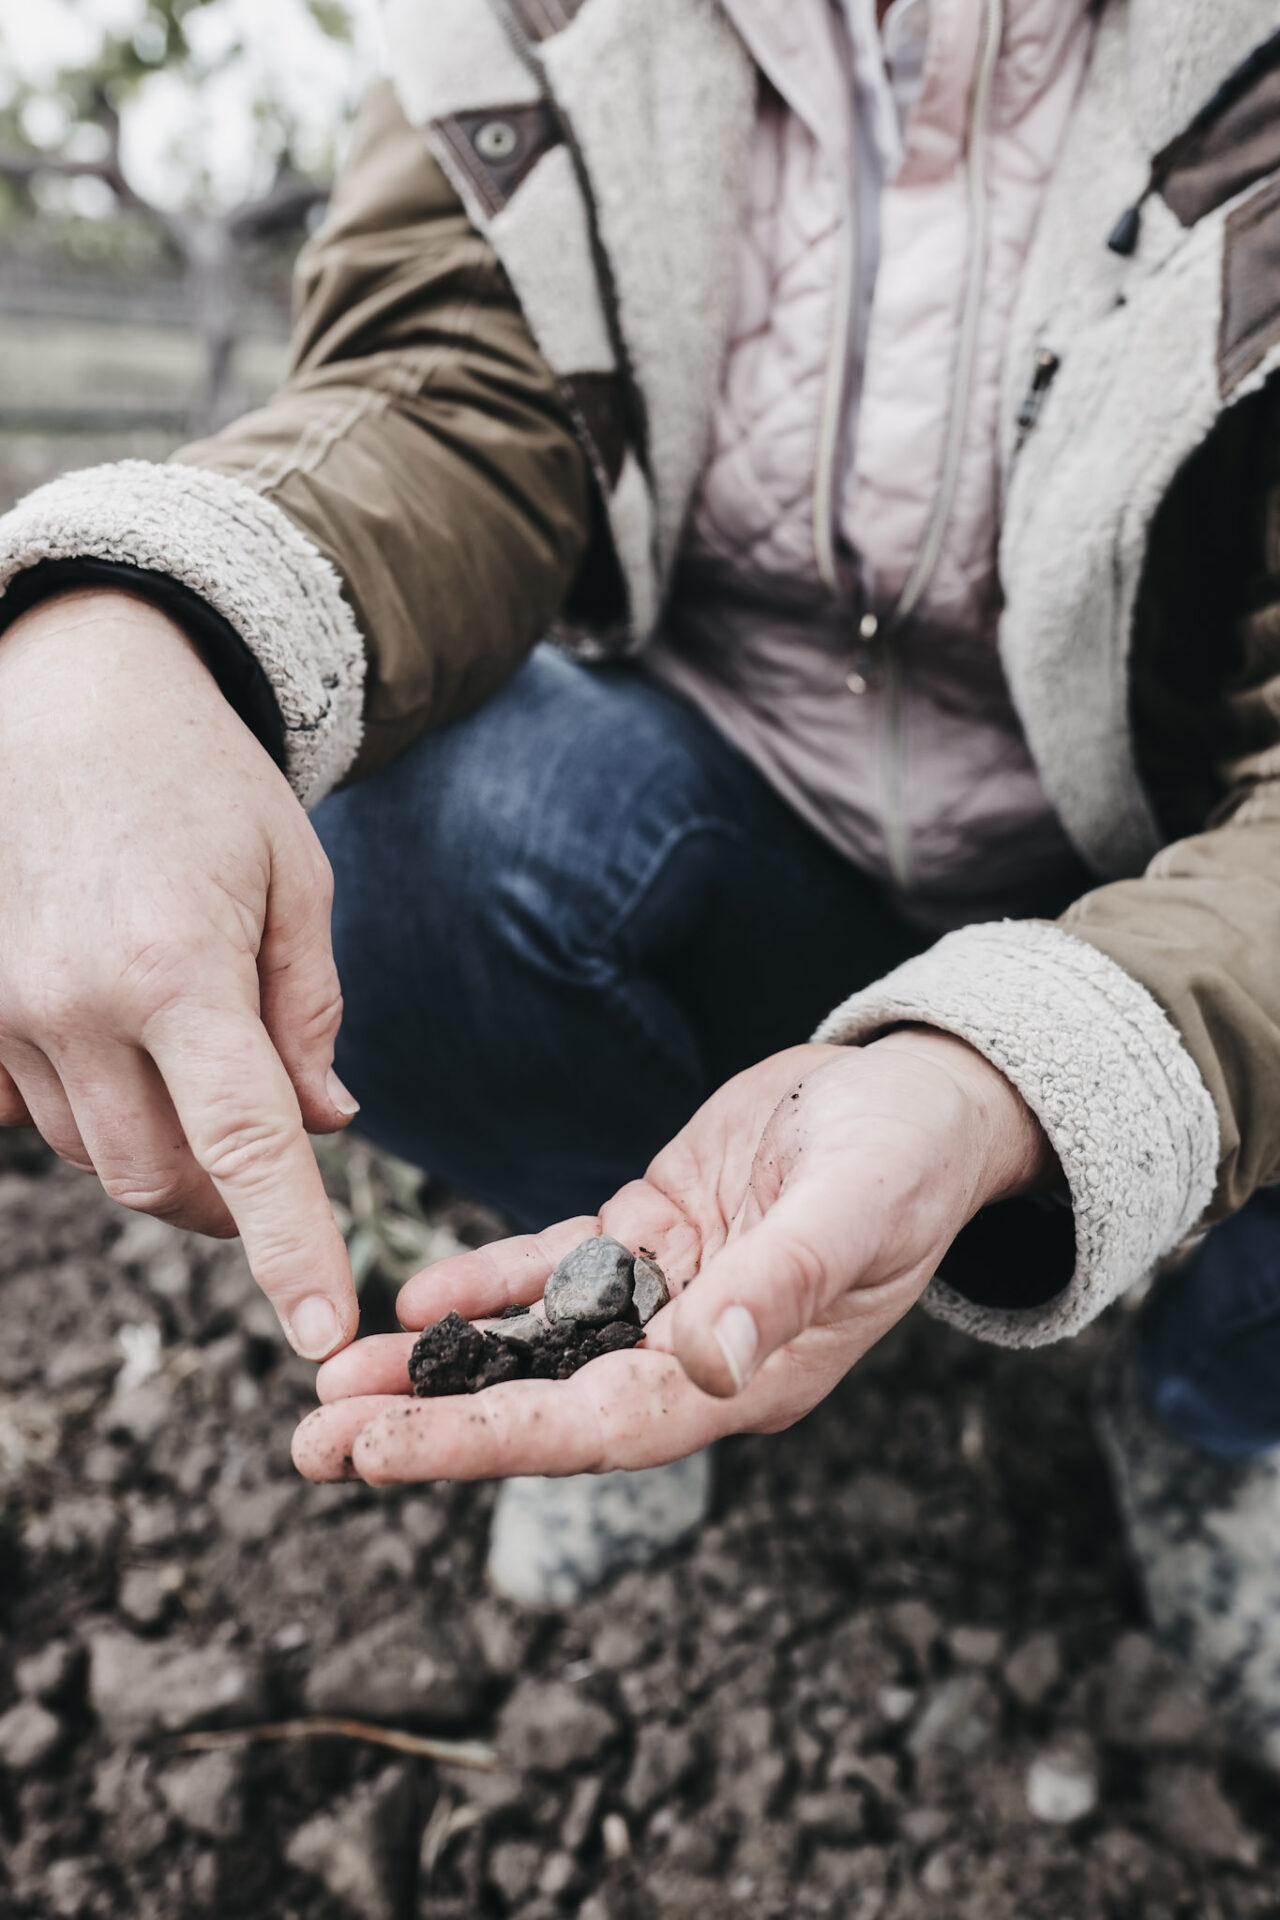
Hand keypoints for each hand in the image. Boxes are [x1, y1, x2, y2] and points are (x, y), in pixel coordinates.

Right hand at [0, 589, 358, 1358]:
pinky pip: (21, 1112)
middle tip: (269, 1156)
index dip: (289, 1249)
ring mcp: (3, 1004)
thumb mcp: (294, 881)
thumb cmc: (203, 780)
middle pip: (156, 1177)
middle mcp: (74, 1001)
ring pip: (91, 1151)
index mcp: (179, 968)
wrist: (69, 690)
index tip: (323, 1332)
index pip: (247, 1145)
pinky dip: (85, 1109)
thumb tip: (326, 1126)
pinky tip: (118, 1050)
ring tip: (196, 1070)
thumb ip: (308, 1013)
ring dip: (159, 1148)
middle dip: (225, 1198)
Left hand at [293, 1029, 1053, 1480]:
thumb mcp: (854, 1209)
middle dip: (429, 1425)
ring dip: (436, 1367)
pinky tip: (417, 1300)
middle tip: (311, 1443)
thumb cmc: (908, 1159)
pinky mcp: (652, 1236)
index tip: (380, 1450)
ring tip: (329, 1382)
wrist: (918, 1098)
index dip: (485, 1441)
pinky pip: (555, 1271)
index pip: (597, 1427)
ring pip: (535, 1345)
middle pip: (545, 1405)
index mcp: (748, 1377)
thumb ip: (782, 1283)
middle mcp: (695, 1356)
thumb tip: (708, 1360)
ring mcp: (668, 1297)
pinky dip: (489, 1286)